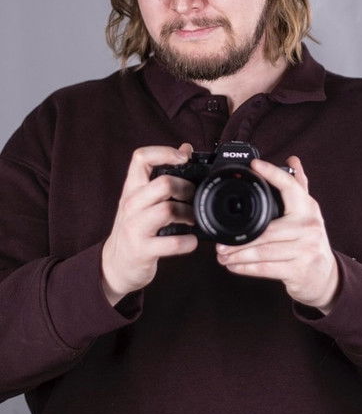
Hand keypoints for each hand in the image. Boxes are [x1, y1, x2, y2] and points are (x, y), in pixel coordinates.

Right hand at [102, 143, 197, 305]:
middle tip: (193, 196)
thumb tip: (186, 148)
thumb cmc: (135, 227)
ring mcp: (135, 228)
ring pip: (168, 209)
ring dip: (188, 213)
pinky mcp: (142, 250)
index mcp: (132, 188)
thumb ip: (162, 173)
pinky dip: (188, 242)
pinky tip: (191, 241)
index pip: (141, 157)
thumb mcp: (143, 199)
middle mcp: (131, 204)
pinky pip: (171, 243)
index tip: (184, 158)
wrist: (116, 264)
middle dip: (186, 187)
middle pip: (163, 183)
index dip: (164, 152)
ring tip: (193, 218)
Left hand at [216, 156, 338, 314]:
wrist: (324, 276)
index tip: (254, 165)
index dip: (272, 173)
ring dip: (238, 255)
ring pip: (263, 251)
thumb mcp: (307, 213)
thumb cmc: (309, 240)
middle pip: (267, 229)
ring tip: (222, 255)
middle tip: (219, 243)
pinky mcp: (298, 270)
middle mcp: (309, 226)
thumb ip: (298, 186)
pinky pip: (266, 268)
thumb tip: (293, 160)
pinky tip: (233, 266)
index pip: (290, 186)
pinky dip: (246, 269)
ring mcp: (305, 249)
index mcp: (308, 208)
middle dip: (240, 239)